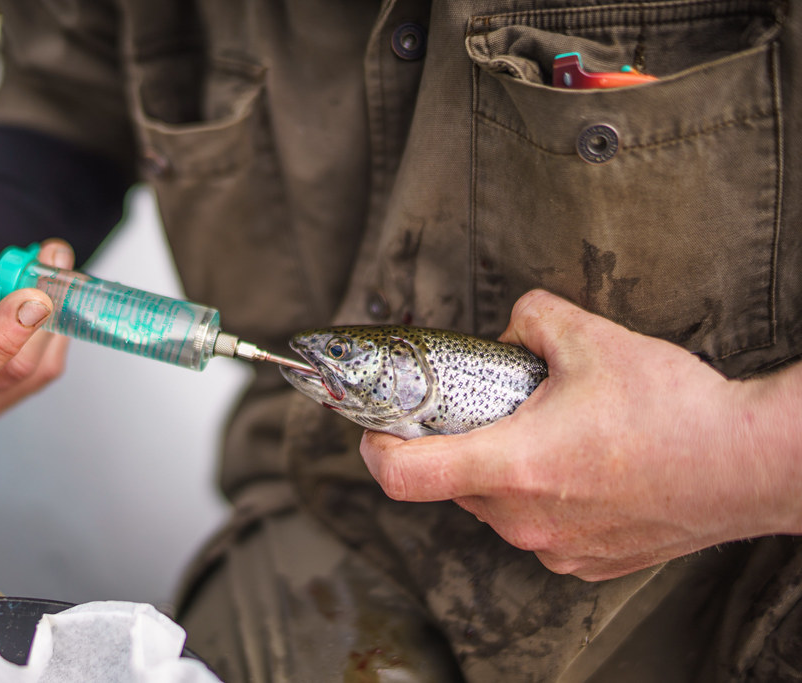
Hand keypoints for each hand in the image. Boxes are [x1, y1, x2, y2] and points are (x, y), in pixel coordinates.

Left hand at [360, 289, 797, 580]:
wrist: (751, 465)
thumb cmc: (675, 408)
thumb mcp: (590, 337)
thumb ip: (528, 319)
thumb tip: (507, 328)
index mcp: (513, 465)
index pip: (404, 473)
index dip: (375, 446)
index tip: (375, 427)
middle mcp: (524, 519)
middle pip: (451, 482)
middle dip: (458, 443)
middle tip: (489, 409)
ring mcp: (554, 548)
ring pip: (494, 505)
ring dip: (502, 469)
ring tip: (550, 434)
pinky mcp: (584, 563)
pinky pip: (535, 526)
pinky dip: (541, 496)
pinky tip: (583, 467)